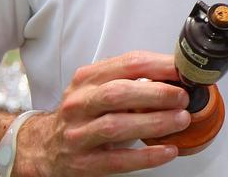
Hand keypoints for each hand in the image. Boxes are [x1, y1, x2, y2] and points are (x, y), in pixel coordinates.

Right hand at [16, 51, 189, 175]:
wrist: (43, 146)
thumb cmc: (83, 113)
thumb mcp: (99, 88)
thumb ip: (131, 80)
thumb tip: (178, 77)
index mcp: (88, 79)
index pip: (127, 63)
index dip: (159, 66)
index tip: (184, 71)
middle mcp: (79, 103)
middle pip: (118, 93)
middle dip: (156, 93)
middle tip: (183, 97)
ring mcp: (78, 134)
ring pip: (116, 125)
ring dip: (154, 122)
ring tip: (181, 120)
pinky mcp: (83, 163)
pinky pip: (117, 160)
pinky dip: (146, 156)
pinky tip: (167, 151)